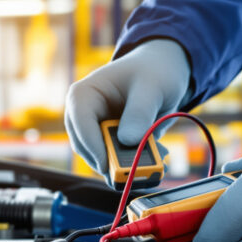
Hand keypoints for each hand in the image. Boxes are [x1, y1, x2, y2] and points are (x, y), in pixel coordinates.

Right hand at [64, 39, 190, 184]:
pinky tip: (157, 156)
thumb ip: (140, 112)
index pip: (79, 122)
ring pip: (102, 159)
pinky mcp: (110, 143)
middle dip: (112, 161)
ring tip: (157, 159)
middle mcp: (84, 116)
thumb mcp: (152, 87)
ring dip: (128, 165)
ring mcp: (97, 132)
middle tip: (137, 170)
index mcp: (84, 94)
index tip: (108, 164)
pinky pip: (118, 161)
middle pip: (87, 147)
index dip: (92, 145)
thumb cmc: (152, 72)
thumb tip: (128, 140)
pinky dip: (136, 163)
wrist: (162, 71)